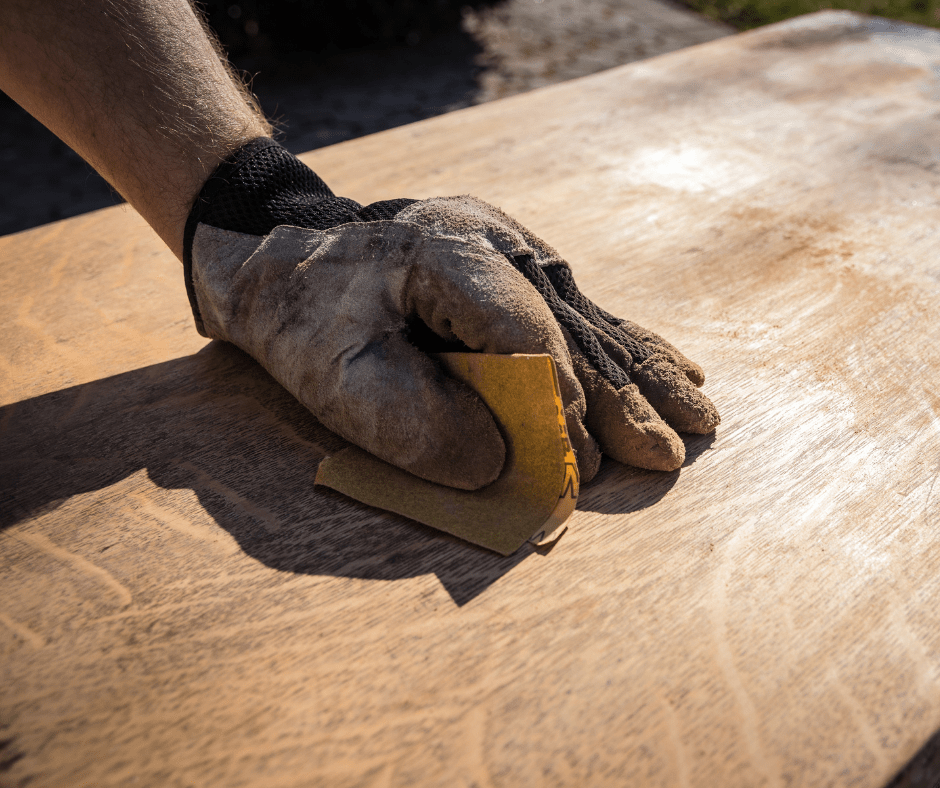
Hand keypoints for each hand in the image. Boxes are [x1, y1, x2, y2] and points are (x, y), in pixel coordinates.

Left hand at [185, 139, 718, 488]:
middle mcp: (497, 242)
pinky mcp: (515, 268)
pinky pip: (582, 313)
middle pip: (574, 329)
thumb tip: (500, 465)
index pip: (528, 337)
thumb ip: (412, 421)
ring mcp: (511, 249)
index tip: (579, 472)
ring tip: (699, 418)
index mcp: (450, 252)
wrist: (279, 252)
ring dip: (642, 376)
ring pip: (592, 320)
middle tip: (665, 457)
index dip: (560, 407)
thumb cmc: (303, 315)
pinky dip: (628, 348)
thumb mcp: (332, 373)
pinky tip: (675, 368)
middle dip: (620, 400)